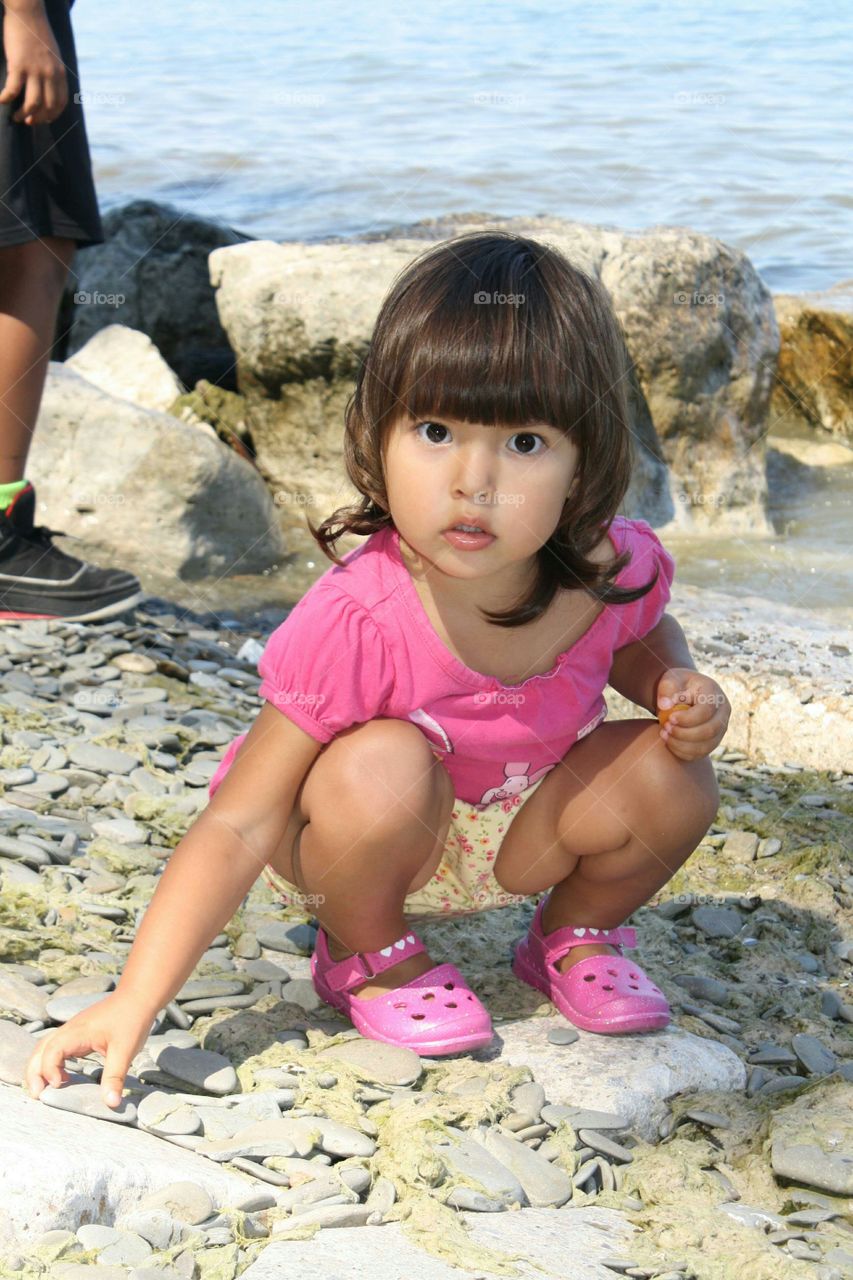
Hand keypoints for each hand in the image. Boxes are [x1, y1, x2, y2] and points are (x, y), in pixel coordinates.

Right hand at [0, 3, 67, 125]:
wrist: (27, 12)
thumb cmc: (37, 32)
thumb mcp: (53, 55)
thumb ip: (53, 71)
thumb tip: (49, 87)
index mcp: (60, 72)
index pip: (61, 103)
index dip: (52, 115)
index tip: (43, 119)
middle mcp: (50, 74)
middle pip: (47, 107)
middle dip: (38, 119)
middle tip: (28, 121)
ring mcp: (35, 70)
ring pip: (32, 103)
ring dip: (23, 114)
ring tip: (16, 117)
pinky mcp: (18, 64)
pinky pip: (13, 89)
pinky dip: (7, 98)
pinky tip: (1, 100)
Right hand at [24, 992, 153, 1108]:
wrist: (138, 996)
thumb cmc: (131, 1019)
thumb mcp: (125, 1050)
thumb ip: (115, 1077)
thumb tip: (111, 1103)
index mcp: (78, 1032)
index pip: (52, 1050)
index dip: (49, 1069)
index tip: (58, 1085)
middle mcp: (70, 1030)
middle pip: (41, 1049)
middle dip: (35, 1072)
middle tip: (37, 1095)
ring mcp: (73, 1030)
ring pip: (46, 1047)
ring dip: (41, 1067)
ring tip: (44, 1090)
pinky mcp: (79, 1033)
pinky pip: (57, 1048)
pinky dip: (53, 1063)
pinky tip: (63, 1078)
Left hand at [656, 667, 730, 760]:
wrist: (682, 692)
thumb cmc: (676, 685)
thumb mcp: (670, 679)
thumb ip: (666, 689)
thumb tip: (665, 705)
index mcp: (714, 693)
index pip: (706, 711)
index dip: (688, 718)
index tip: (670, 718)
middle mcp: (723, 712)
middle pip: (709, 731)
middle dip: (684, 733)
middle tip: (665, 727)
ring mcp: (720, 728)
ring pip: (706, 746)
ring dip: (682, 745)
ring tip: (664, 734)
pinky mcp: (712, 741)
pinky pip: (700, 754)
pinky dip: (683, 752)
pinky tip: (669, 742)